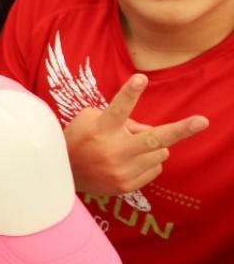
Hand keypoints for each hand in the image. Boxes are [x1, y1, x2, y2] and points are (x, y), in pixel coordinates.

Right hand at [63, 74, 208, 195]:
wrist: (62, 176)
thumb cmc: (78, 139)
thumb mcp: (90, 120)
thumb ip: (123, 120)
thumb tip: (153, 130)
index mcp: (101, 129)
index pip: (118, 108)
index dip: (130, 93)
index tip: (141, 78)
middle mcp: (112, 151)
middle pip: (152, 139)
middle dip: (180, 130)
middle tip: (202, 121)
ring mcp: (120, 171)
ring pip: (160, 151)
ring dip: (152, 146)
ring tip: (130, 148)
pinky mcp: (125, 185)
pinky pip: (155, 168)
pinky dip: (147, 162)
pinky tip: (128, 162)